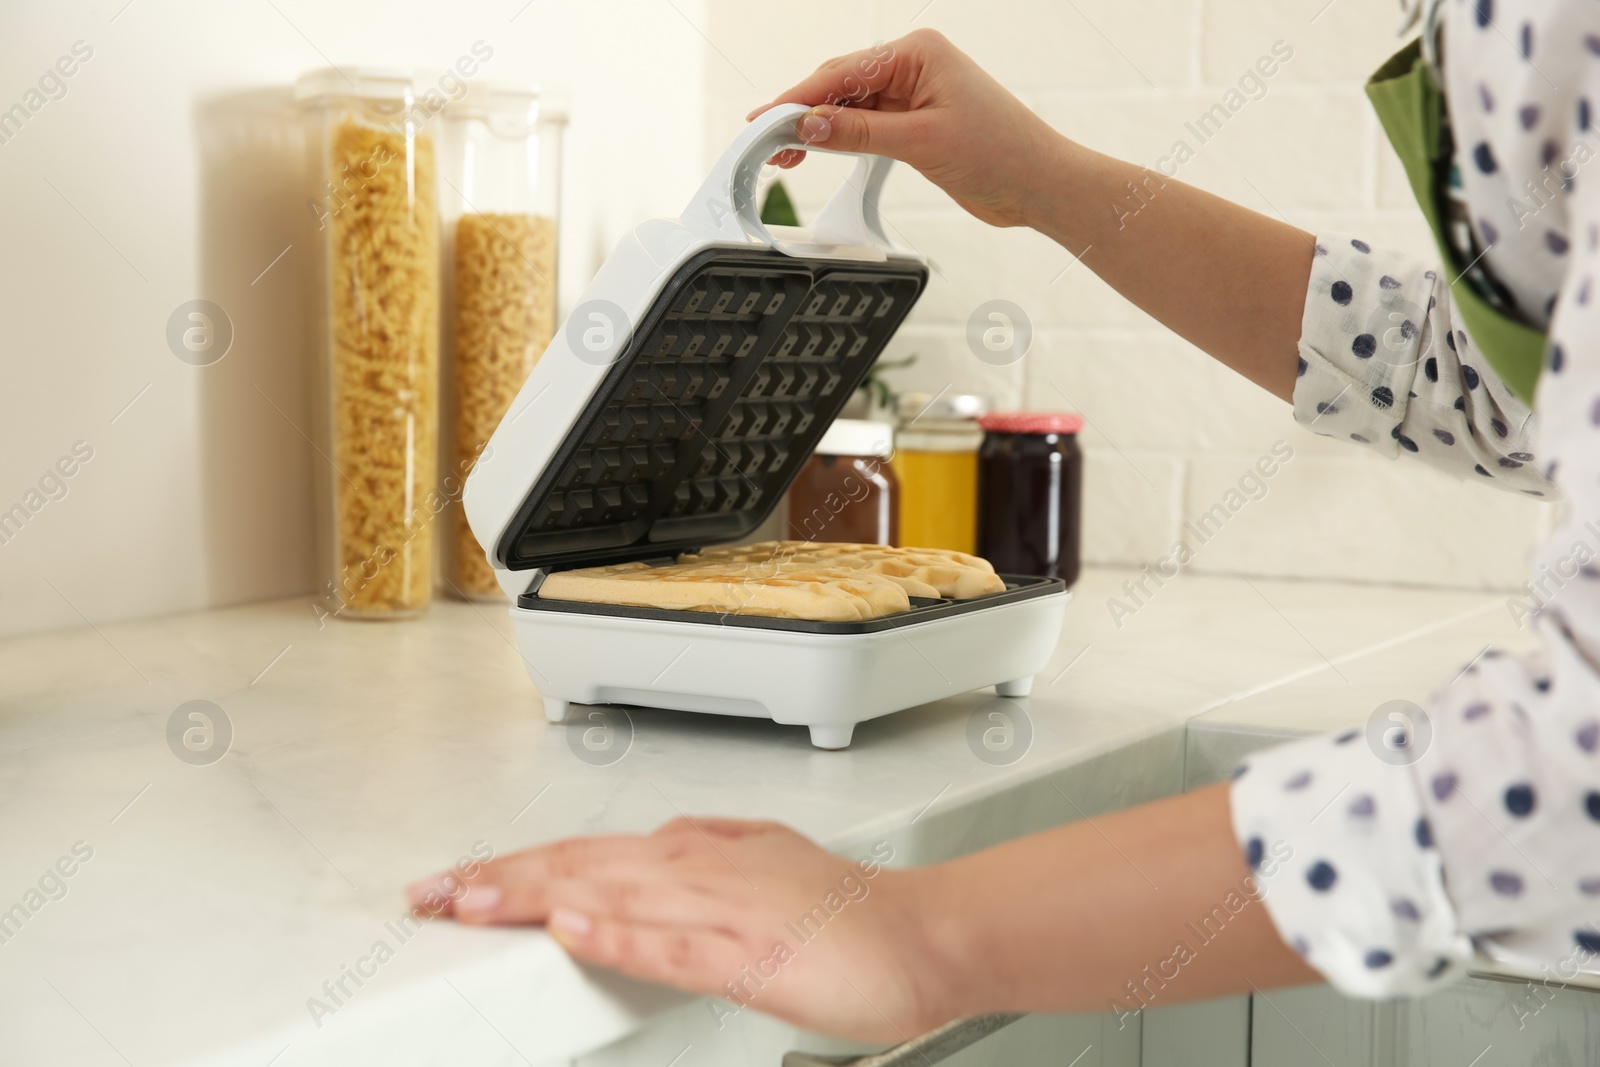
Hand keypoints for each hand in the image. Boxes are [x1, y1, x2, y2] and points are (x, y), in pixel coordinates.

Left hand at [406, 818, 959, 1044]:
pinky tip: (574, 933)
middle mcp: (699, 868)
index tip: (455, 884)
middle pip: (579, 868)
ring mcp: (722, 906)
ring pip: (609, 895)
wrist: (924, 933)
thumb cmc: (848, 914)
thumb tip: (648, 850)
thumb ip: (704, 855)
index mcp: (698, 854)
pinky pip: (673, 946)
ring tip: (467, 907)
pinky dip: (619, 936)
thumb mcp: (762, 865)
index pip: (584, 856)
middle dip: (495, 882)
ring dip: (531, 899)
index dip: (514, 869)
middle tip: (427, 896)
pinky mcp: (750, 953)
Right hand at [748, 29, 1069, 227]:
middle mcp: (913, 66)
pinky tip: (817, 153)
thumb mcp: (921, 141)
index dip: (797, 98)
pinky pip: (866, 126)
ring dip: (817, 131)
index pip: (841, 73)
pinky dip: (840, 140)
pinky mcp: (916, 122)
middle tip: (765, 142)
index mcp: (918, 53)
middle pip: (839, 85)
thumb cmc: (1002, 152)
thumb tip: (808, 126)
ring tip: (784, 155)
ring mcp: (914, 93)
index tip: (765, 119)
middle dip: (801, 113)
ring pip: (849, 108)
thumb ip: (859, 134)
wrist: (1039, 184)